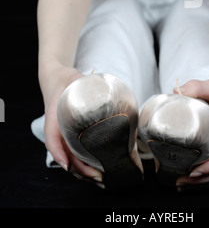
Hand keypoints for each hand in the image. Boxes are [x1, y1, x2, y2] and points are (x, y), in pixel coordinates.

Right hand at [42, 66, 103, 185]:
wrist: (58, 80)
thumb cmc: (66, 81)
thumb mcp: (75, 80)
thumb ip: (87, 85)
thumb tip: (105, 92)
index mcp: (54, 118)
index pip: (52, 140)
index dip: (59, 154)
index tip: (67, 165)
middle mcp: (57, 131)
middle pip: (65, 156)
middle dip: (80, 169)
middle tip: (99, 176)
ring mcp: (63, 136)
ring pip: (70, 159)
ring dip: (83, 171)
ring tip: (101, 179)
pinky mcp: (71, 137)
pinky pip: (75, 154)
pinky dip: (84, 165)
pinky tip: (98, 171)